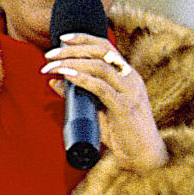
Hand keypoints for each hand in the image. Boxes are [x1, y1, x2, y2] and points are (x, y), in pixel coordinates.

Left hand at [41, 34, 166, 172]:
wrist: (143, 156)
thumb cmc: (122, 134)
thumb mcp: (98, 110)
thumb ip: (79, 94)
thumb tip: (54, 82)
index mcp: (127, 75)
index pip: (106, 47)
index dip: (84, 38)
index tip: (62, 39)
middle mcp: (130, 78)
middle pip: (100, 52)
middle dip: (72, 49)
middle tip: (49, 55)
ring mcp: (129, 91)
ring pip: (99, 66)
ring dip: (72, 63)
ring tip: (52, 67)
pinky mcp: (125, 107)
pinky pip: (101, 87)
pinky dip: (82, 79)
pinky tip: (67, 76)